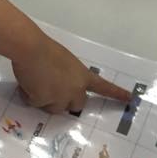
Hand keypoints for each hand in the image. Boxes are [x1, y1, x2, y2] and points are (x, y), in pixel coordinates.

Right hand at [11, 36, 130, 113]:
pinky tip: (26, 83)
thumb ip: (67, 76)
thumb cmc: (45, 50)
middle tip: (48, 90)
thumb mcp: (64, 63)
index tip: (130, 99)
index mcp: (83, 76)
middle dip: (62, 102)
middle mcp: (76, 89)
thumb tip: (54, 86)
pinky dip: (28, 96)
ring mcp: (61, 97)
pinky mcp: (44, 101)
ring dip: (44, 100)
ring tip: (34, 83)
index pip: (104, 87)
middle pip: (75, 106)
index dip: (117, 95)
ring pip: (53, 108)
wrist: (31, 49)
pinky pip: (35, 103)